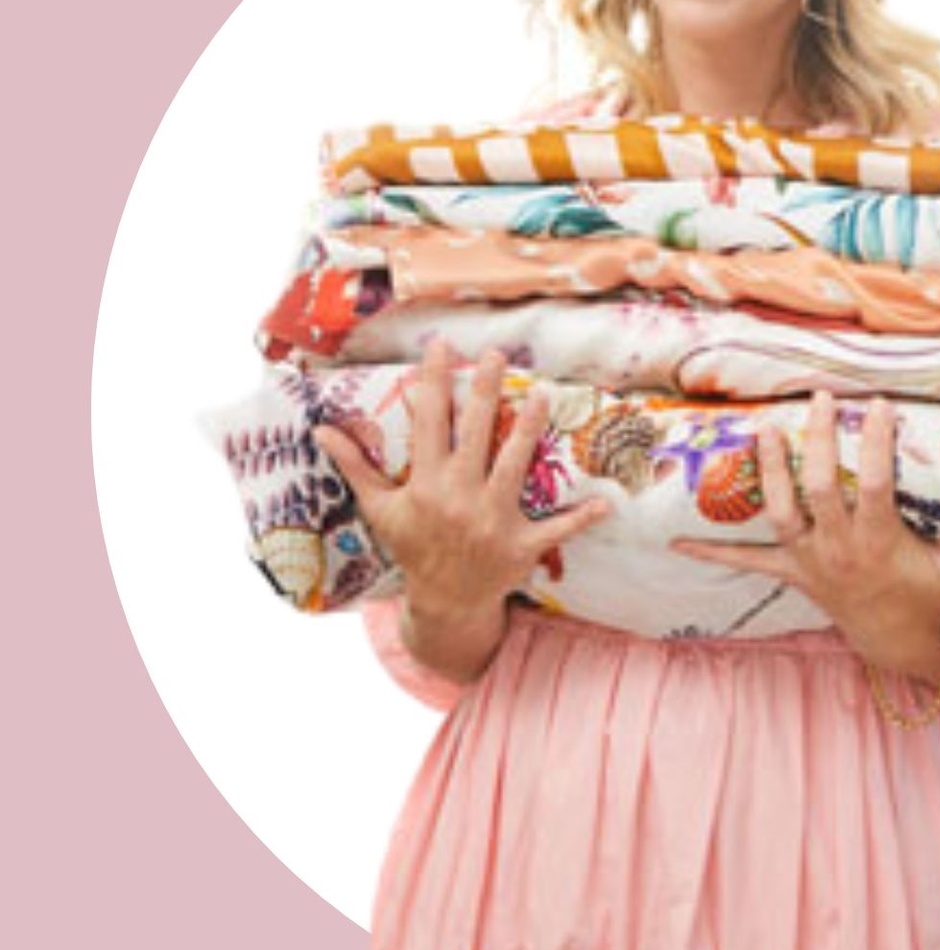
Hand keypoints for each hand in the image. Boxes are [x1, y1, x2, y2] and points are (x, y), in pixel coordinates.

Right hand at [313, 340, 610, 627]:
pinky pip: (556, 529)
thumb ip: (357, 467)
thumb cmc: (414, 547)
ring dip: (530, 430)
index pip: (429, 423)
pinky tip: (607, 502)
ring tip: (543, 394)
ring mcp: (492, 520)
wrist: (443, 603)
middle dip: (485, 391)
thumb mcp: (381, 510)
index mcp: (425, 484)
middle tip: (497, 353)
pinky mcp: (522, 544)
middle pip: (475, 433)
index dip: (433, 383)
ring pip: (515, 465)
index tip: (440, 346)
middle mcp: (458, 497)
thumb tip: (321, 430)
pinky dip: (581, 517)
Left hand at [670, 390, 939, 681]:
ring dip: (768, 471)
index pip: (877, 485)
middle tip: (819, 401)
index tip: (877, 407)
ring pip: (781, 511)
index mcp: (878, 542)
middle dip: (818, 442)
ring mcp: (809, 559)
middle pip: (821, 488)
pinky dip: (711, 554)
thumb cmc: (926, 600)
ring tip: (760, 429)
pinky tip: (675, 544)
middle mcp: (838, 547)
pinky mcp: (790, 572)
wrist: (896, 645)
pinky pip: (746, 564)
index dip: (876, 446)